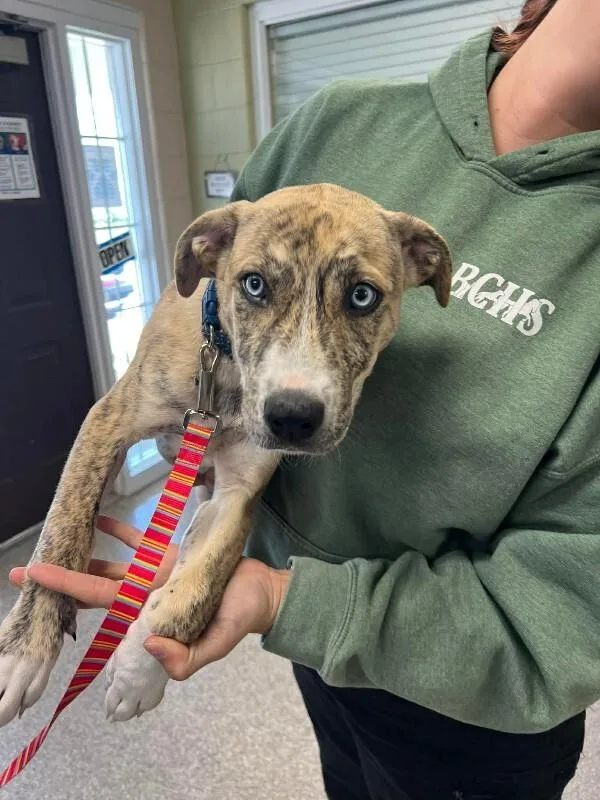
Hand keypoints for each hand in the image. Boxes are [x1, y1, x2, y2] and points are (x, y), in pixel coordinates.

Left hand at [9, 516, 289, 680]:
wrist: (261, 592)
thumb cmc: (240, 618)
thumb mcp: (216, 645)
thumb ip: (186, 658)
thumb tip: (147, 644)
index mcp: (151, 615)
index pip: (102, 607)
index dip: (70, 596)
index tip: (40, 589)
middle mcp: (145, 595)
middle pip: (96, 586)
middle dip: (61, 579)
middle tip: (24, 571)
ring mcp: (156, 574)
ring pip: (114, 564)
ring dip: (86, 555)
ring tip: (56, 544)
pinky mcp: (172, 554)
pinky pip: (142, 540)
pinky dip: (122, 532)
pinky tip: (102, 519)